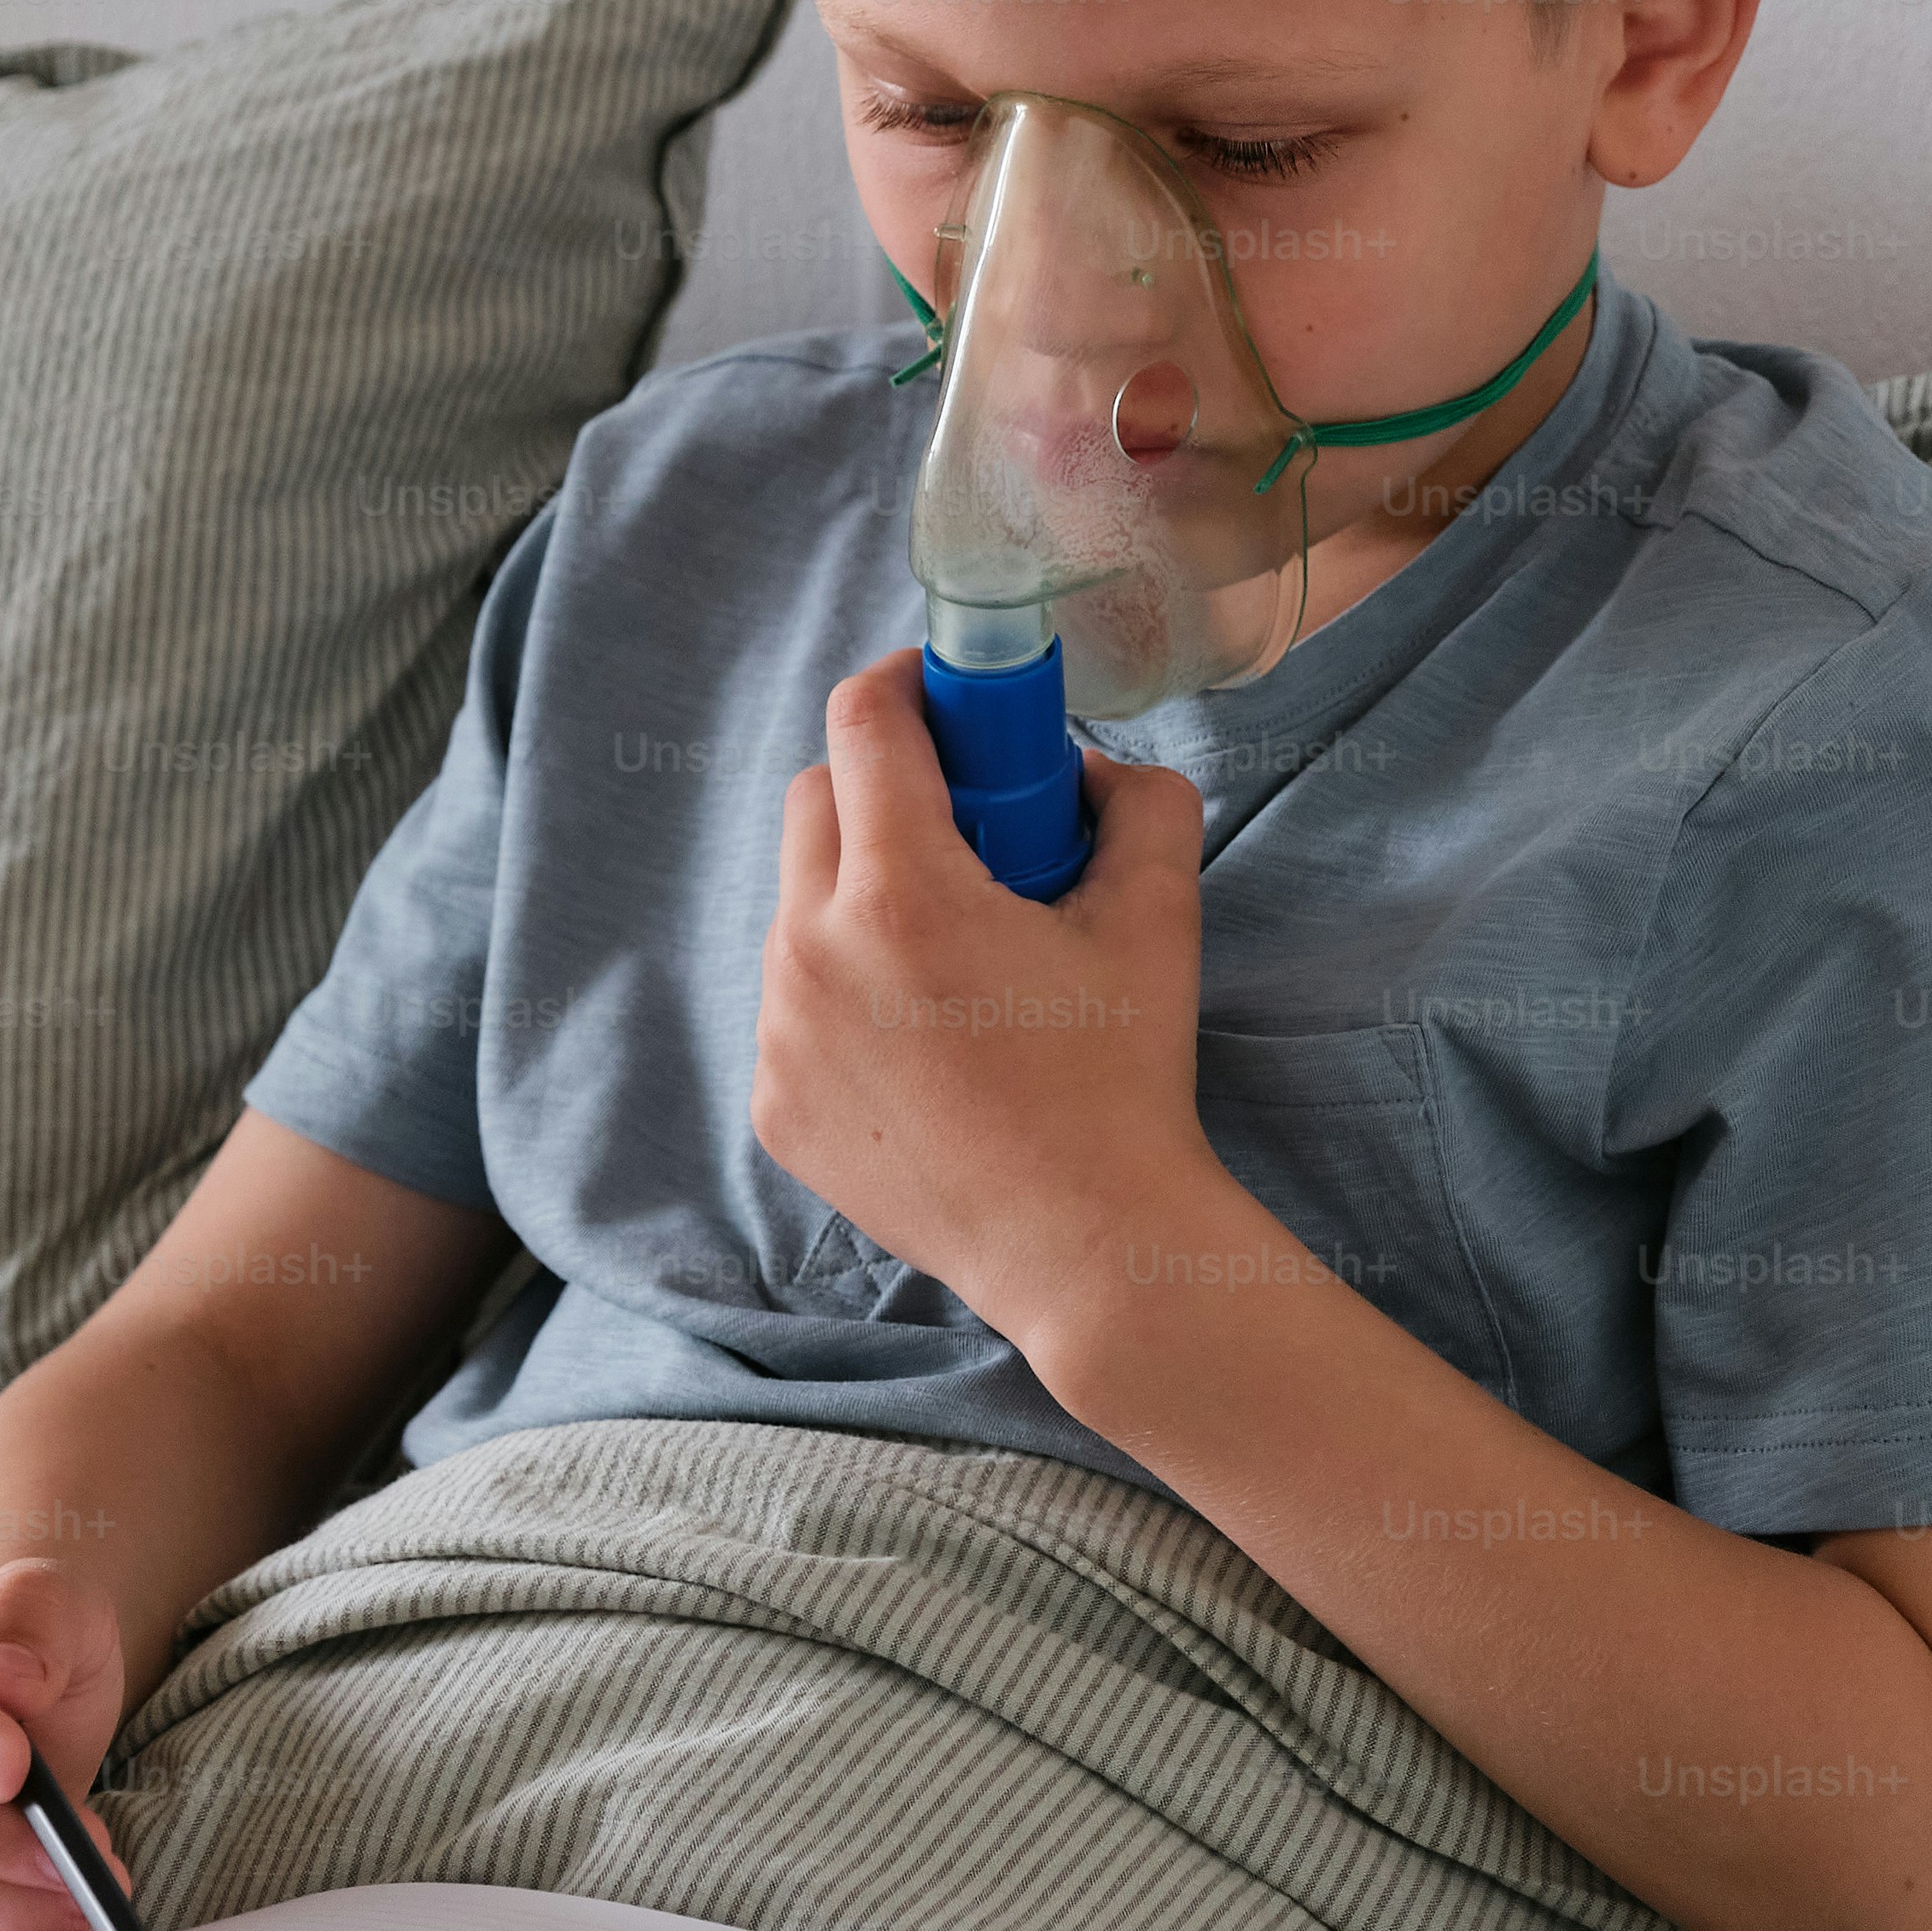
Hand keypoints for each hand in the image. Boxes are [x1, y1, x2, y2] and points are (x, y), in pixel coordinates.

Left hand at [751, 645, 1228, 1352]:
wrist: (1087, 1248)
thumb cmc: (1122, 1080)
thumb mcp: (1156, 916)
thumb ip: (1135, 799)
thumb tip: (1086, 766)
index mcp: (902, 892)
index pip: (863, 722)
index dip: (905, 682)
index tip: (942, 690)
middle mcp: (814, 953)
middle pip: (815, 799)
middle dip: (884, 784)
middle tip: (966, 820)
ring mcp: (782, 1035)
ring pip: (799, 905)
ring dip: (862, 891)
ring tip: (954, 947)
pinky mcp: (775, 1104)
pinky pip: (795, 1001)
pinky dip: (847, 988)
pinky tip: (926, 1036)